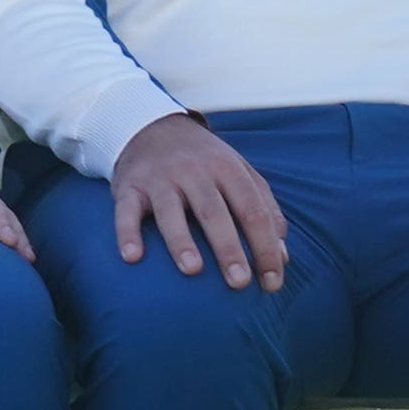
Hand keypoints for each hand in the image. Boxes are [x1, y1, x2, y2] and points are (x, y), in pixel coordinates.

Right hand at [109, 113, 287, 289]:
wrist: (151, 126)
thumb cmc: (203, 160)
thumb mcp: (239, 172)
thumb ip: (264, 208)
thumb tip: (282, 256)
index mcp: (227, 169)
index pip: (253, 211)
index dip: (266, 247)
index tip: (272, 282)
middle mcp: (194, 171)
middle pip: (214, 211)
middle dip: (228, 248)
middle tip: (239, 282)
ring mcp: (160, 178)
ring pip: (170, 210)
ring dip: (181, 240)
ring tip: (192, 270)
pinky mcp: (129, 186)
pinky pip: (126, 210)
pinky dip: (127, 232)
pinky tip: (132, 257)